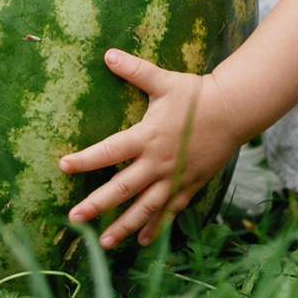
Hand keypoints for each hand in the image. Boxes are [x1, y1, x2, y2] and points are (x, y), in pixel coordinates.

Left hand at [60, 49, 246, 248]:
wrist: (234, 111)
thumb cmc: (196, 94)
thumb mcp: (163, 80)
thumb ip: (134, 70)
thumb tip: (107, 54)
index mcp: (146, 136)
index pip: (109, 151)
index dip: (85, 159)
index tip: (63, 166)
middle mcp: (157, 162)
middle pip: (122, 188)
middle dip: (96, 205)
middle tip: (74, 219)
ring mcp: (174, 178)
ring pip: (145, 208)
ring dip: (123, 226)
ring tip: (104, 244)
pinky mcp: (188, 186)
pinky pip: (169, 212)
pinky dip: (156, 227)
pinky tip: (143, 242)